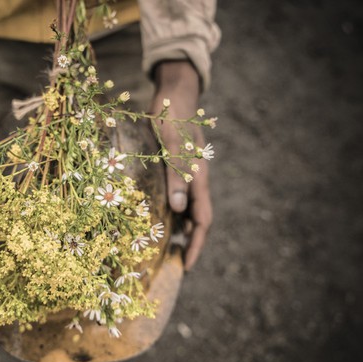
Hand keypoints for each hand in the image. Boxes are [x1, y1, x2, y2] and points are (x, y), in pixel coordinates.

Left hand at [151, 61, 212, 270]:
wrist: (174, 94)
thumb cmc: (170, 118)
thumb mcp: (170, 146)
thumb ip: (175, 175)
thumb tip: (178, 210)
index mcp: (198, 178)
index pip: (202, 221)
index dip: (195, 245)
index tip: (186, 267)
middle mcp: (196, 180)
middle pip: (197, 220)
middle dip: (188, 244)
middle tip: (173, 265)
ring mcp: (189, 174)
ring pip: (188, 210)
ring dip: (180, 231)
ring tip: (165, 250)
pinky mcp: (178, 168)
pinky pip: (180, 197)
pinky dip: (172, 213)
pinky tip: (160, 219)